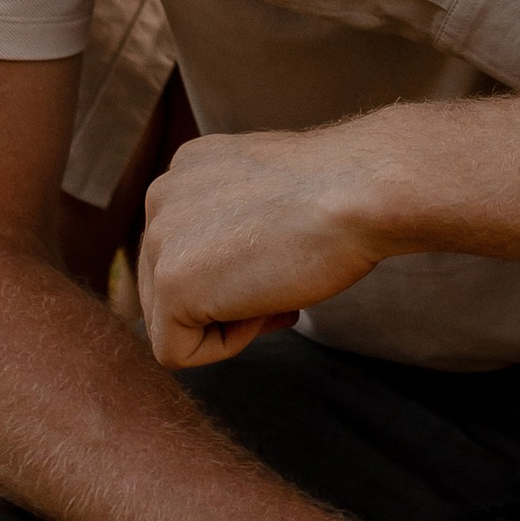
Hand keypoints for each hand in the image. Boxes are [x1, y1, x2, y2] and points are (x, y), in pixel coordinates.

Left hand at [136, 120, 392, 366]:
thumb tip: (226, 268)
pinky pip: (175, 351)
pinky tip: (266, 309)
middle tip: (283, 288)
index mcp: (186, 169)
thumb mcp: (269, 195)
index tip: (280, 263)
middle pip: (166, 286)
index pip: (183, 248)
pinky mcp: (171, 284)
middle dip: (223, 301)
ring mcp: (160, 239)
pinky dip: (224, 347)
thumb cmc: (340, 194)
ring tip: (279, 293)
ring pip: (168, 320)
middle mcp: (162, 196)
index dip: (232, 274)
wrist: (359, 192)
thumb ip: (234, 219)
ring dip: (226, 321)